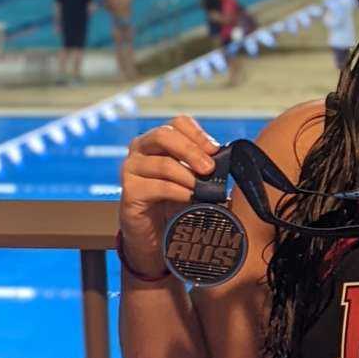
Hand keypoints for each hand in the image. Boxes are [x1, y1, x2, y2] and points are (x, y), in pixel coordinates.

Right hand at [119, 116, 219, 276]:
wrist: (156, 234)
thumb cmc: (177, 201)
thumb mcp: (194, 178)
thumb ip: (205, 165)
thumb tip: (229, 159)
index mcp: (158, 140)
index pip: (178, 123)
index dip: (198, 134)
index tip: (216, 150)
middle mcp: (140, 149)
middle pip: (164, 135)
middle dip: (191, 150)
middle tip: (210, 168)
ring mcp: (131, 169)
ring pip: (162, 163)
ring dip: (187, 175)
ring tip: (202, 188)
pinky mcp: (129, 193)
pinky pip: (157, 187)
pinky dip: (178, 191)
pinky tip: (190, 197)